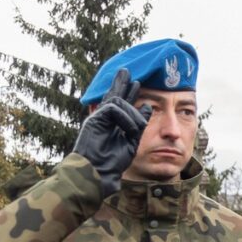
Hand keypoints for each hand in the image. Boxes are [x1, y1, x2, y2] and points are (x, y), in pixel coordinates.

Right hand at [71, 68, 150, 196]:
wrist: (98, 171)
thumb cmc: (113, 161)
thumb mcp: (132, 140)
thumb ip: (139, 124)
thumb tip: (147, 106)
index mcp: (113, 123)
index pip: (121, 104)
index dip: (130, 94)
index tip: (137, 83)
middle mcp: (104, 118)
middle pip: (113, 95)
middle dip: (121, 83)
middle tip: (126, 70)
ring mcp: (98, 117)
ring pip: (119, 102)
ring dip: (132, 114)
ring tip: (136, 128)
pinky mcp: (94, 118)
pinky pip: (114, 108)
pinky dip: (125, 117)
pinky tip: (129, 129)